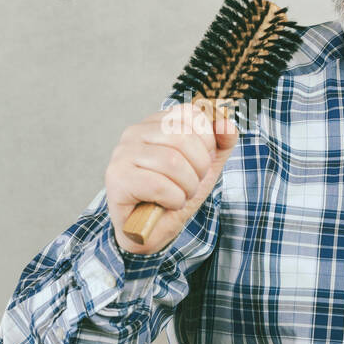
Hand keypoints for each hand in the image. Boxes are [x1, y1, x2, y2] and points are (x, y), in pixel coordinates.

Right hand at [104, 100, 238, 254]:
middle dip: (198, 168)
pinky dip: (173, 200)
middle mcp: (135, 132)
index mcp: (155, 123)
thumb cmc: (174, 194)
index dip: (207, 142)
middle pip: (183, 138)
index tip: (200, 163)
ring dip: (186, 187)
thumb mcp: (206, 165)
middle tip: (190, 185)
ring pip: (172, 162)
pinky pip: (158, 185)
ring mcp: (122, 154)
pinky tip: (167, 204)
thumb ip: (221, 142)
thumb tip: (226, 124)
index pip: (192, 114)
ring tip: (179, 196)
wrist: (150, 230)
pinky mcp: (117, 179)